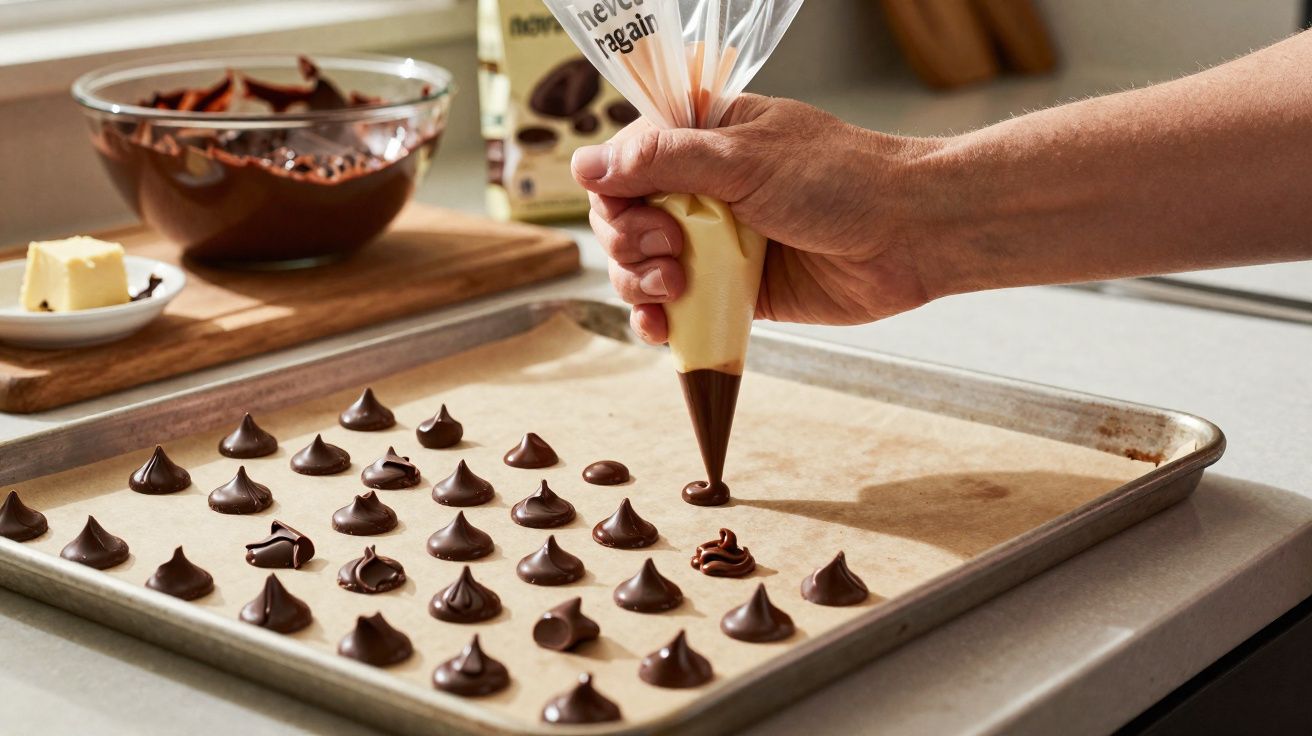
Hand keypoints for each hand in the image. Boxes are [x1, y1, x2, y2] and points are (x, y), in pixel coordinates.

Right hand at [572, 95, 936, 343]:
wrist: (910, 236)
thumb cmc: (841, 180)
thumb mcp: (745, 160)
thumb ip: (663, 161)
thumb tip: (584, 164)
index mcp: (705, 141)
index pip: (627, 163)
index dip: (614, 191)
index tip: (632, 210)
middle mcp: (704, 191)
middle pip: (624, 219)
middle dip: (628, 240)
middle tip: (666, 248)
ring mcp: (717, 244)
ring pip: (641, 268)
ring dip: (638, 283)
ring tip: (673, 286)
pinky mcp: (733, 293)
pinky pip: (676, 310)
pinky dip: (658, 321)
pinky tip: (662, 326)